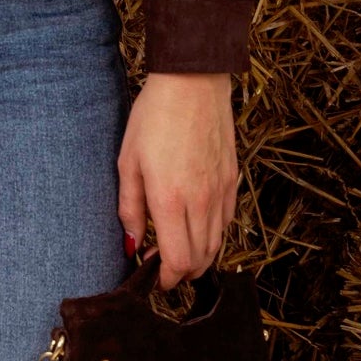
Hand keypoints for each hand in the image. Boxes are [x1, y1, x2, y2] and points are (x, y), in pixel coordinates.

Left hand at [117, 72, 236, 290]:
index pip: (177, 262)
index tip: (152, 276)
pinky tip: (196, 224)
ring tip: (178, 249)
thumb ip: (129, 208)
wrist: (193, 81)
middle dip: (181, 273)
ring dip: (199, 257)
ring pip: (217, 244)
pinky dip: (213, 234)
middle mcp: (201, 202)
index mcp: (171, 201)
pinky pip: (226, 221)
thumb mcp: (128, 161)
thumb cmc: (154, 117)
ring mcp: (221, 191)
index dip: (165, 279)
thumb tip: (131, 244)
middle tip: (161, 266)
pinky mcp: (232, 179)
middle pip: (200, 260)